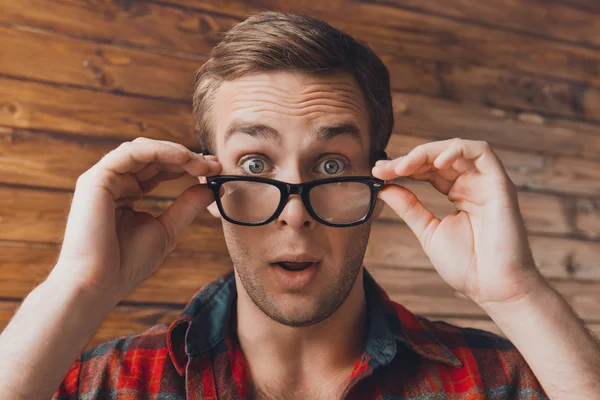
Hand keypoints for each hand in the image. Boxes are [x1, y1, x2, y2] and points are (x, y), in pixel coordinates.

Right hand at [50, 137, 221, 301]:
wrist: (99, 284)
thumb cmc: (127, 263)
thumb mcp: (167, 229)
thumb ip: (187, 206)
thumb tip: (212, 189)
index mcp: (129, 193)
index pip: (161, 169)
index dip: (189, 166)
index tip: (216, 170)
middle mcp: (115, 182)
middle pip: (155, 156)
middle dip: (187, 158)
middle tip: (215, 165)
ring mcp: (104, 179)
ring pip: (144, 149)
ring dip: (176, 152)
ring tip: (201, 164)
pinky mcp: (97, 179)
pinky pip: (131, 153)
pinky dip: (159, 151)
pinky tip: (183, 157)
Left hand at [372, 138, 545, 307]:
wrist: (493, 288)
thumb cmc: (467, 266)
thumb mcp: (428, 230)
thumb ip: (409, 207)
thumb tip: (384, 188)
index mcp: (458, 193)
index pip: (428, 169)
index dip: (403, 167)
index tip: (378, 173)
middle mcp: (473, 183)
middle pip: (438, 156)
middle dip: (408, 159)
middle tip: (383, 169)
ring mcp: (487, 182)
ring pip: (456, 148)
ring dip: (427, 152)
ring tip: (403, 167)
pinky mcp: (500, 183)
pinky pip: (481, 151)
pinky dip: (456, 150)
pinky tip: (435, 162)